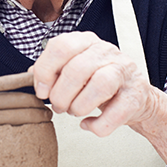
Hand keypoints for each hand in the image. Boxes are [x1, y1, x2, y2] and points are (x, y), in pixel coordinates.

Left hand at [32, 31, 156, 136]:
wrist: (135, 97)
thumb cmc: (98, 83)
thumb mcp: (73, 70)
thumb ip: (52, 70)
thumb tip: (30, 76)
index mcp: (86, 41)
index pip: (61, 46)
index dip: (45, 71)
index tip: (42, 91)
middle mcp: (107, 51)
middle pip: (77, 69)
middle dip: (61, 95)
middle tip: (59, 107)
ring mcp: (124, 71)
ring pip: (100, 85)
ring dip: (79, 106)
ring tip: (74, 112)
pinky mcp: (136, 95)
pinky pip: (116, 113)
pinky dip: (98, 124)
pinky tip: (89, 124)